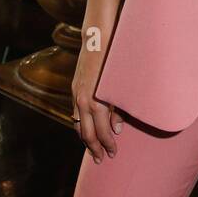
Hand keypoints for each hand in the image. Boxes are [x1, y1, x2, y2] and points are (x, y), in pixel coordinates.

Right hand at [71, 38, 120, 161]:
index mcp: (96, 100)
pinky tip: (86, 128)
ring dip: (85, 138)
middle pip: (87, 132)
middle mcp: (83, 99)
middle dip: (95, 148)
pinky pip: (76, 113)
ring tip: (92, 150)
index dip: (108, 144)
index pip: (102, 131)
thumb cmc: (116, 58)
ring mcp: (77, 93)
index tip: (113, 153)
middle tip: (102, 160)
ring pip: (78, 124)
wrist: (99, 36)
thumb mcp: (122, 84)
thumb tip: (117, 128)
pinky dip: (81, 124)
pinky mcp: (75, 87)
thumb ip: (120, 108)